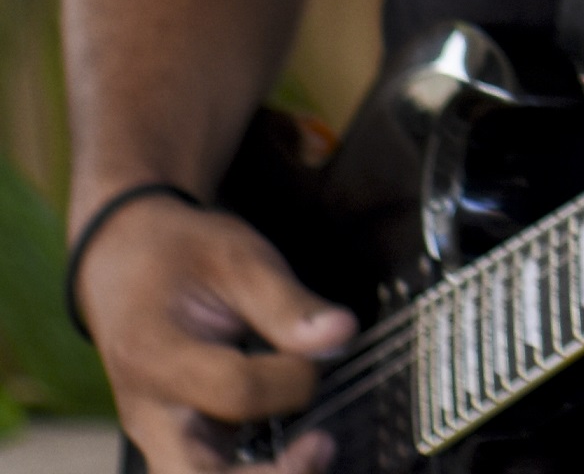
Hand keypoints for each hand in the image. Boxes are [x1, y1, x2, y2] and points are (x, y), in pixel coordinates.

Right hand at [77, 192, 350, 472]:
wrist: (120, 263)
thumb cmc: (178, 255)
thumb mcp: (236, 257)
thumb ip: (287, 302)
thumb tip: (341, 334)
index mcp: (155, 356)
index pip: (233, 391)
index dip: (290, 376)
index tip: (324, 345)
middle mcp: (150, 410)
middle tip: (320, 447)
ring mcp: (160, 431)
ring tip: (315, 449)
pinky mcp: (180, 437)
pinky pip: (212, 470)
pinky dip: (256, 469)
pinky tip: (297, 451)